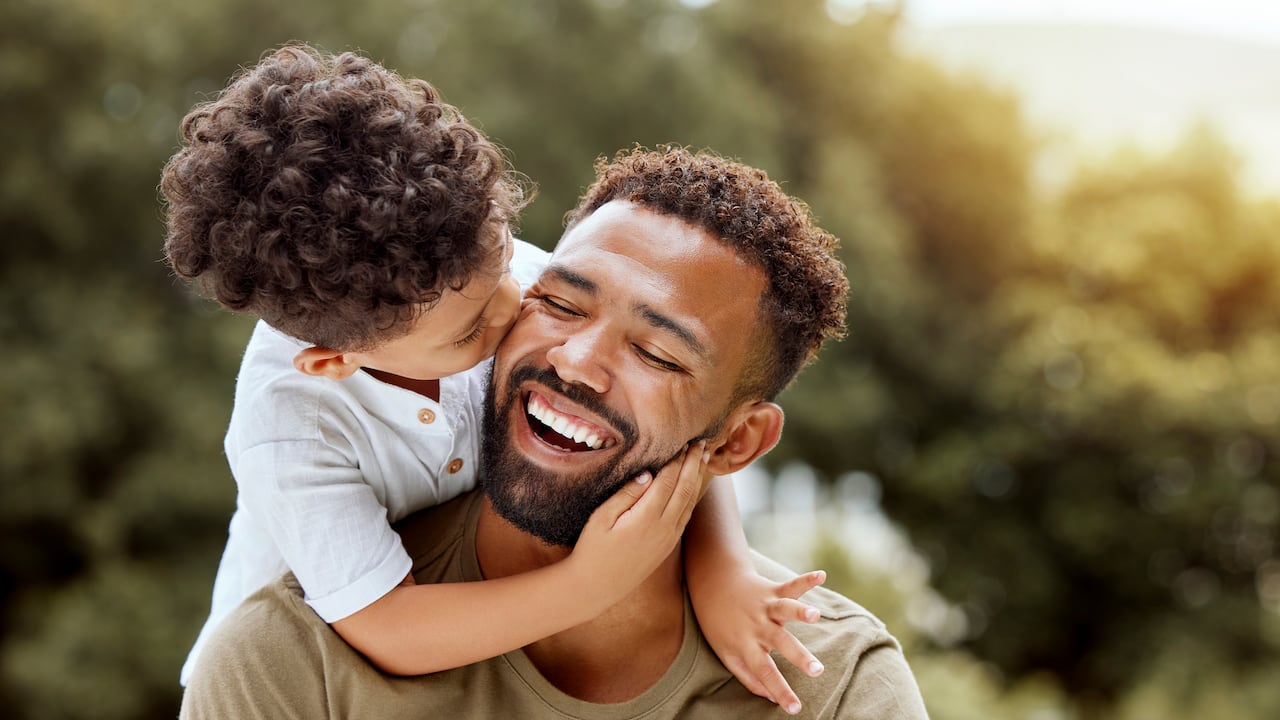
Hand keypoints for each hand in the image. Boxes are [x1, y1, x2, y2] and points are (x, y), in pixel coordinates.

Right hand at [567, 441, 707, 605]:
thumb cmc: (593, 549)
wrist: (597, 587)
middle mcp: (664, 528)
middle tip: (701, 443)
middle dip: (694, 464)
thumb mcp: (602, 518)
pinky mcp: (668, 546)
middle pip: (685, 488)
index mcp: (647, 518)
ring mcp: (669, 538)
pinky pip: (686, 516)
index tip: (683, 441)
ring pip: (690, 502)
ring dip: (697, 478)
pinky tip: (693, 485)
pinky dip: (692, 496)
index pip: (668, 481)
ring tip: (703, 458)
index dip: (677, 460)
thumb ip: (626, 494)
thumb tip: (648, 474)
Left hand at [696, 568, 827, 714]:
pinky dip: (806, 580)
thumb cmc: (720, 625)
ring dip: (800, 611)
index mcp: (746, 645)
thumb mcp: (727, 654)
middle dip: (799, 656)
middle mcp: (757, 626)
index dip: (780, 691)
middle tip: (817, 670)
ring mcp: (765, 606)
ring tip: (815, 615)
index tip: (796, 708)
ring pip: (784, 609)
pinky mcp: (772, 590)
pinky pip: (790, 585)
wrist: (712, 585)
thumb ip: (749, 677)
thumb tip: (772, 699)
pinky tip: (821, 576)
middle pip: (780, 643)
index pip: (764, 673)